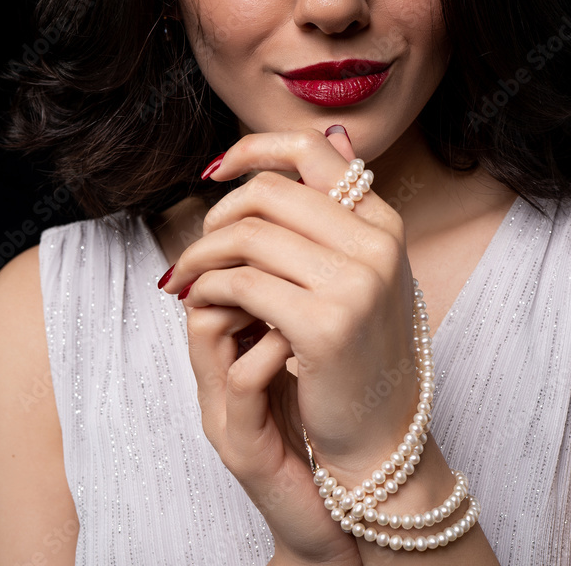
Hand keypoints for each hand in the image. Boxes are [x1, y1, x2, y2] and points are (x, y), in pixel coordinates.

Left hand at [160, 127, 418, 563]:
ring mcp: (356, 282)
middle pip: (269, 192)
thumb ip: (341, 208)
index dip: (253, 149)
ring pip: (248, 235)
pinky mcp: (325, 323)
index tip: (215, 171)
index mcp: (383, 221)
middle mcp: (377, 242)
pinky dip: (210, 289)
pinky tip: (202, 305)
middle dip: (216, 216)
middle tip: (196, 250)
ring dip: (202, 255)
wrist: (381, 437)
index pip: (311, 150)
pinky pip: (242, 283)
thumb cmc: (359, 351)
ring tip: (187, 279)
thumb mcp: (363, 269)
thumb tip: (331, 134)